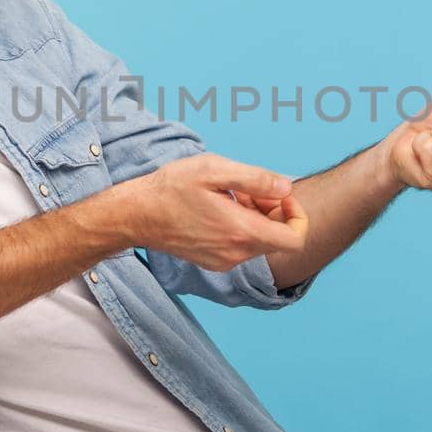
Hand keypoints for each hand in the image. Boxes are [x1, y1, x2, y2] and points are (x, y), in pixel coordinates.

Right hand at [121, 153, 308, 270]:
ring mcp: (224, 261)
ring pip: (259, 241)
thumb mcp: (214, 170)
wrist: (135, 215)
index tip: (279, 195)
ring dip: (255, 216)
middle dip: (273, 210)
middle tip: (249, 188)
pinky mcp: (213, 262)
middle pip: (278, 238)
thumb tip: (286, 187)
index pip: (295, 239)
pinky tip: (218, 207)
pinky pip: (240, 246)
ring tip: (229, 194)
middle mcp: (236, 254)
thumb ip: (256, 179)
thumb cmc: (171, 188)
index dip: (297, 215)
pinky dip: (240, 226)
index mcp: (241, 232)